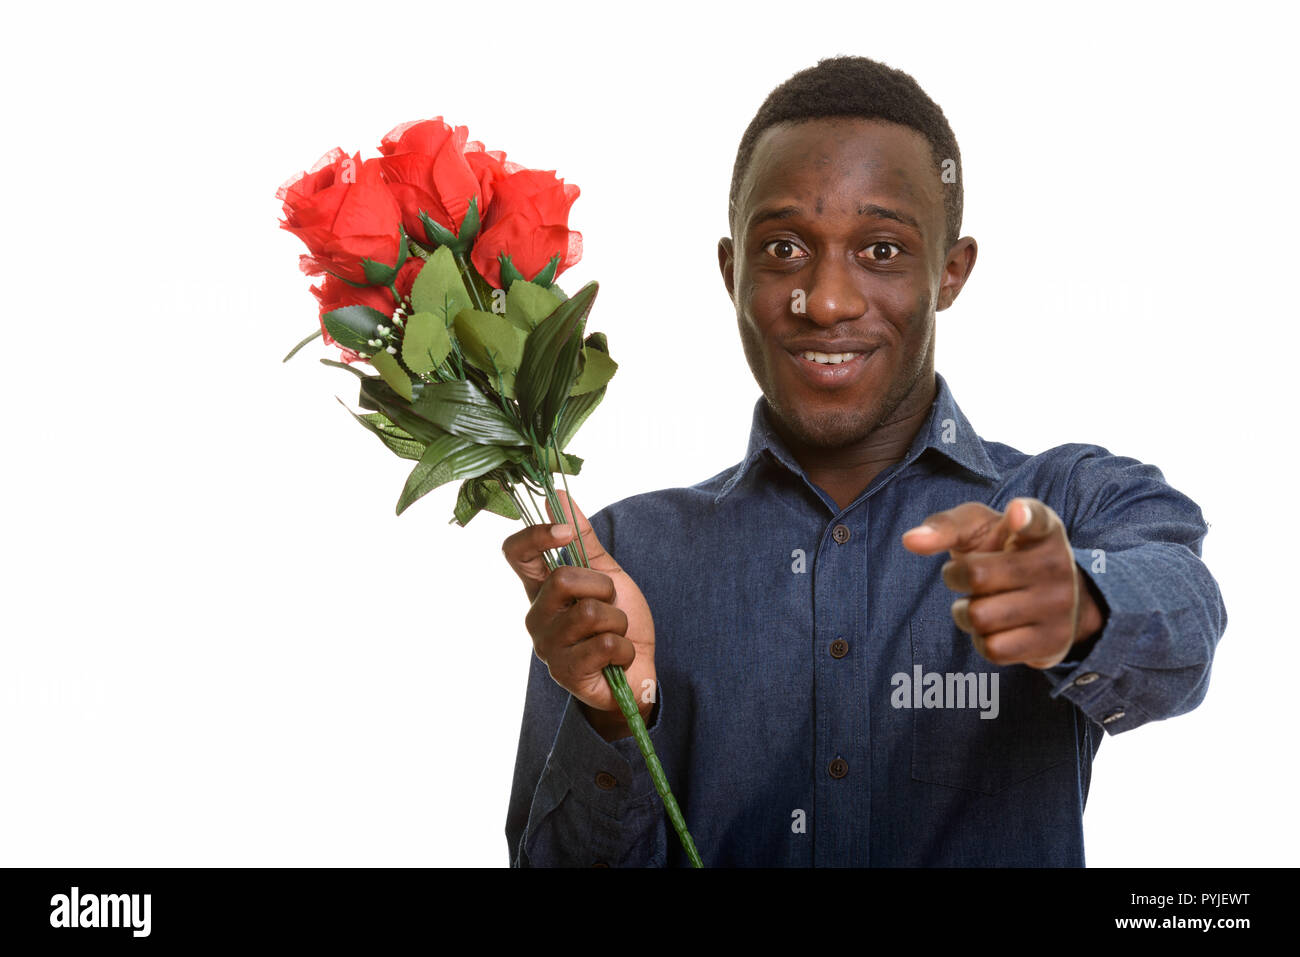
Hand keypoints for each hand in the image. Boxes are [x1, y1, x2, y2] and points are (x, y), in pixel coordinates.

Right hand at [501, 491, 656, 739]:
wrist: (639, 673)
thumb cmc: (618, 622)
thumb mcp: (607, 573)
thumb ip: (583, 537)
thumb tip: (560, 494)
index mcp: (541, 588)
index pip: (515, 553)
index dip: (536, 535)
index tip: (565, 531)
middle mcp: (536, 616)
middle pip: (562, 578)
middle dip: (604, 588)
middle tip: (610, 606)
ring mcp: (547, 647)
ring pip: (590, 613)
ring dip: (619, 622)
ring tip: (615, 635)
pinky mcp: (565, 673)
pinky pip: (604, 645)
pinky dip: (624, 648)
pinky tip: (617, 659)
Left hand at [900, 498, 1104, 668]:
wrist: (1044, 598)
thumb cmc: (1001, 553)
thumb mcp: (978, 529)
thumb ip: (945, 527)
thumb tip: (910, 541)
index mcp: (1042, 527)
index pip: (1036, 518)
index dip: (1023, 516)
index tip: (1015, 513)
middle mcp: (1058, 563)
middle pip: (977, 576)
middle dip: (956, 577)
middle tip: (970, 576)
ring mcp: (1060, 604)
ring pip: (980, 617)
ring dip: (967, 612)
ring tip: (986, 601)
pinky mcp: (1054, 642)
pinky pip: (992, 649)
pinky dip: (982, 640)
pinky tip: (997, 626)